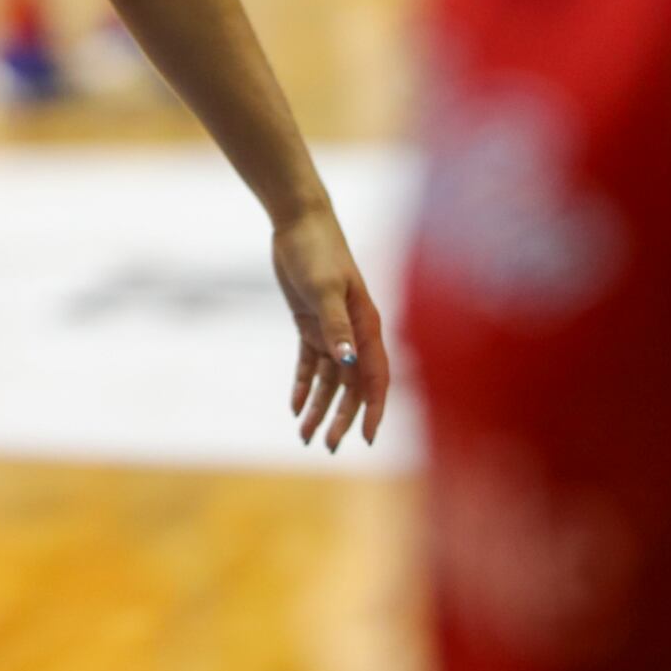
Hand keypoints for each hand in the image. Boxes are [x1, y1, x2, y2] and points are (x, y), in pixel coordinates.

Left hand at [273, 204, 391, 451]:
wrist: (298, 223)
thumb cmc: (317, 252)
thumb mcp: (324, 289)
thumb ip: (336, 325)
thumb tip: (347, 363)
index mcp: (366, 326)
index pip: (375, 377)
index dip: (372, 410)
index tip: (365, 440)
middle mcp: (354, 332)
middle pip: (351, 386)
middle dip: (341, 417)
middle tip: (326, 447)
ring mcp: (333, 329)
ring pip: (330, 380)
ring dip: (320, 407)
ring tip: (304, 436)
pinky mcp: (311, 323)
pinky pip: (310, 363)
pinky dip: (304, 385)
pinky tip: (294, 406)